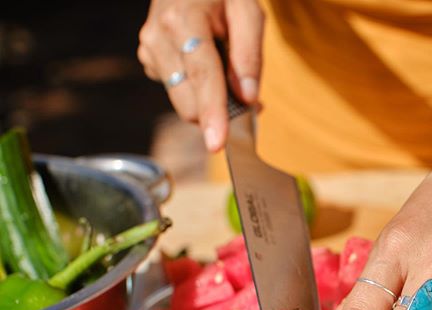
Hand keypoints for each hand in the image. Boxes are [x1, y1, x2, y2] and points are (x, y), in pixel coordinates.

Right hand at [138, 0, 263, 150]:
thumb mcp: (248, 12)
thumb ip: (249, 56)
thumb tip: (247, 98)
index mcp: (184, 19)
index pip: (202, 76)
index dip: (212, 113)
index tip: (217, 143)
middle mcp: (159, 36)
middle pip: (188, 101)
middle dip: (219, 111)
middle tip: (248, 98)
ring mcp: (149, 50)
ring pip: (182, 102)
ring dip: (210, 103)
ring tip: (228, 74)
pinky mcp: (149, 61)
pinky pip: (177, 93)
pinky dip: (198, 93)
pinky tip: (207, 68)